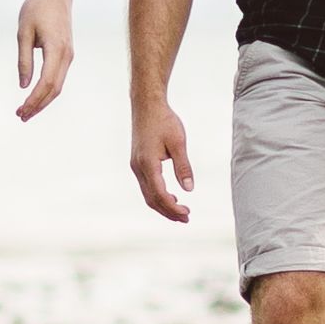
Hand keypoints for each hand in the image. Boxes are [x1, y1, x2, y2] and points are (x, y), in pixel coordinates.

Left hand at [14, 0, 75, 122]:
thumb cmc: (37, 7)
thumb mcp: (24, 32)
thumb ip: (23, 59)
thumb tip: (24, 85)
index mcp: (55, 49)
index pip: (46, 83)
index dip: (34, 100)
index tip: (21, 110)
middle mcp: (66, 55)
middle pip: (54, 90)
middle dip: (38, 106)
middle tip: (21, 116)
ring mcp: (69, 55)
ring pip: (58, 86)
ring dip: (43, 100)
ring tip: (26, 110)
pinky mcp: (67, 53)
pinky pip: (58, 77)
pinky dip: (47, 90)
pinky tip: (35, 95)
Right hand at [132, 100, 193, 221]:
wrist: (146, 105)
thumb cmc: (163, 120)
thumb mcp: (178, 142)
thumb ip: (183, 167)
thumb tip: (189, 189)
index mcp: (148, 164)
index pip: (160, 194)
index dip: (173, 208)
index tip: (187, 213)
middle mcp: (138, 168)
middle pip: (152, 199)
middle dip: (168, 212)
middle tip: (186, 218)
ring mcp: (136, 166)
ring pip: (148, 195)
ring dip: (163, 206)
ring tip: (180, 212)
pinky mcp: (137, 163)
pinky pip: (146, 186)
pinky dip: (158, 196)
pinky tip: (171, 197)